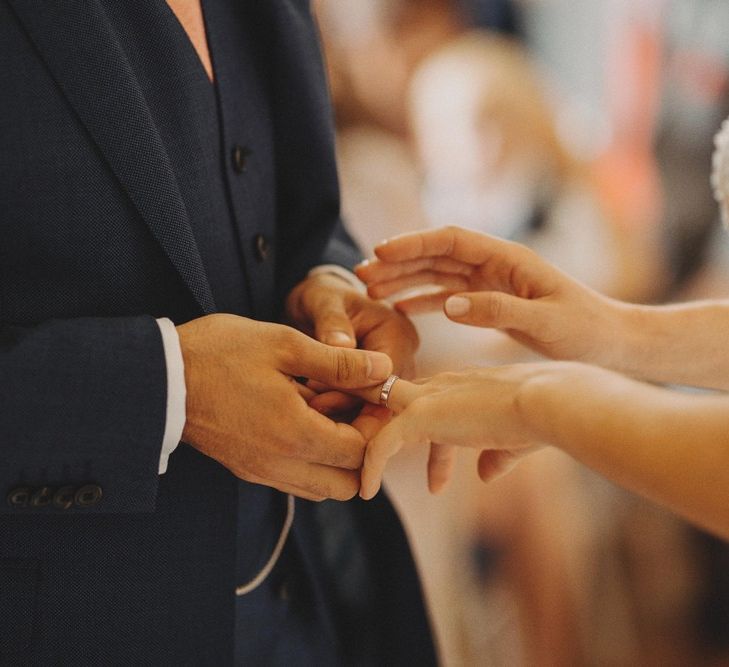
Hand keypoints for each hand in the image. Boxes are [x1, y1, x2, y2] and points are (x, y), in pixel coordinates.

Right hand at [177, 314, 392, 500]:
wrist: (159, 377)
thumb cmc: (220, 354)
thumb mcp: (285, 345)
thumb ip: (339, 363)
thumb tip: (384, 370)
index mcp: (295, 435)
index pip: (361, 454)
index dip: (376, 427)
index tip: (372, 398)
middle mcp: (280, 466)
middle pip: (347, 484)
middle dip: (362, 451)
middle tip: (355, 409)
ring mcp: (262, 472)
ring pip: (322, 487)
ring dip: (337, 458)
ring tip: (327, 412)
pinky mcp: (247, 468)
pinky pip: (295, 480)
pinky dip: (312, 459)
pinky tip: (301, 419)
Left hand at [286, 272, 418, 415]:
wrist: (318, 306)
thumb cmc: (322, 298)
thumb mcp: (323, 301)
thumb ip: (332, 322)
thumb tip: (342, 345)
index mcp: (398, 332)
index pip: (384, 372)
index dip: (353, 387)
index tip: (317, 392)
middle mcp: (404, 356)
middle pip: (384, 394)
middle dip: (347, 404)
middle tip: (310, 407)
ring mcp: (393, 374)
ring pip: (374, 405)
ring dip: (343, 411)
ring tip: (309, 410)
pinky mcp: (378, 386)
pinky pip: (364, 406)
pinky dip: (341, 410)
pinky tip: (315, 412)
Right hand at [356, 227, 629, 367]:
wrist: (613, 342)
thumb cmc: (586, 330)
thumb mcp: (545, 322)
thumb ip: (498, 311)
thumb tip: (449, 305)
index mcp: (508, 258)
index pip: (450, 240)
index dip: (413, 243)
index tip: (379, 252)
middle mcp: (495, 265)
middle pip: (436, 254)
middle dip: (398, 261)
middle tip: (360, 274)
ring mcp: (491, 283)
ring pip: (437, 274)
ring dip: (403, 279)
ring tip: (370, 290)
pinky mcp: (491, 303)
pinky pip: (448, 295)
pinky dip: (422, 299)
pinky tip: (400, 307)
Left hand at [358, 364, 560, 499]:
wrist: (547, 402)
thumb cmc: (540, 418)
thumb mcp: (513, 441)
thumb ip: (496, 457)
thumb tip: (484, 476)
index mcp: (463, 384)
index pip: (427, 401)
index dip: (417, 429)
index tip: (416, 462)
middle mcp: (441, 384)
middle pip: (392, 396)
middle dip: (375, 419)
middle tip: (359, 449)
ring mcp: (428, 397)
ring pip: (376, 409)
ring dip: (362, 436)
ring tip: (350, 470)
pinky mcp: (421, 415)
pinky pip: (382, 441)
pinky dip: (370, 465)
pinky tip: (366, 491)